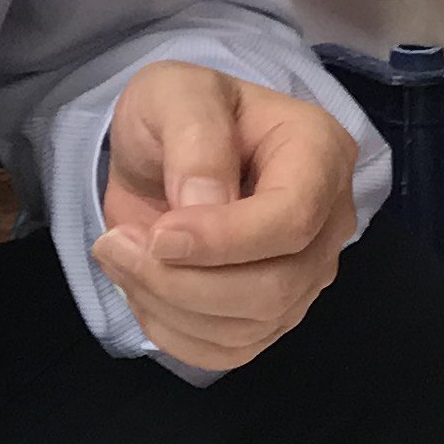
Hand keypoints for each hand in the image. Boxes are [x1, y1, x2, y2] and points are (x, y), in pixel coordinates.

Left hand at [95, 63, 358, 371]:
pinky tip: (144, 289)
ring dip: (168, 306)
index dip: (224, 241)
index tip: (157, 235)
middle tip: (115, 245)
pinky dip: (174, 332)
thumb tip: (203, 209)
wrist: (164, 149)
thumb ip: (194, 137)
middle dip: (183, 282)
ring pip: (251, 327)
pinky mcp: (274, 313)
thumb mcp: (175, 93)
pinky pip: (230, 351)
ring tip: (121, 256)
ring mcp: (307, 273)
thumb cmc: (178, 110)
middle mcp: (329, 219)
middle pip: (276, 286)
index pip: (293, 219)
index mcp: (319, 152)